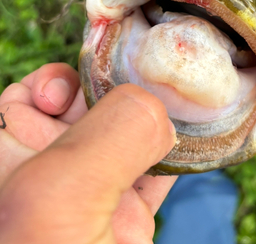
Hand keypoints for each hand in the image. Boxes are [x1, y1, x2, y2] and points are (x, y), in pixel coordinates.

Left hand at [0, 63, 176, 242]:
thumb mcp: (61, 192)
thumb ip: (110, 136)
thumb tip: (156, 107)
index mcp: (18, 158)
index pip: (29, 96)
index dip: (56, 81)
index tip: (86, 90)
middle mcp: (57, 170)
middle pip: (89, 106)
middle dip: (121, 85)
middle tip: (154, 78)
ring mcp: (96, 193)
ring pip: (129, 135)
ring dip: (157, 113)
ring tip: (182, 94)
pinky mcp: (131, 217)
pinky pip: (159, 170)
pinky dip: (179, 151)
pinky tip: (197, 134)